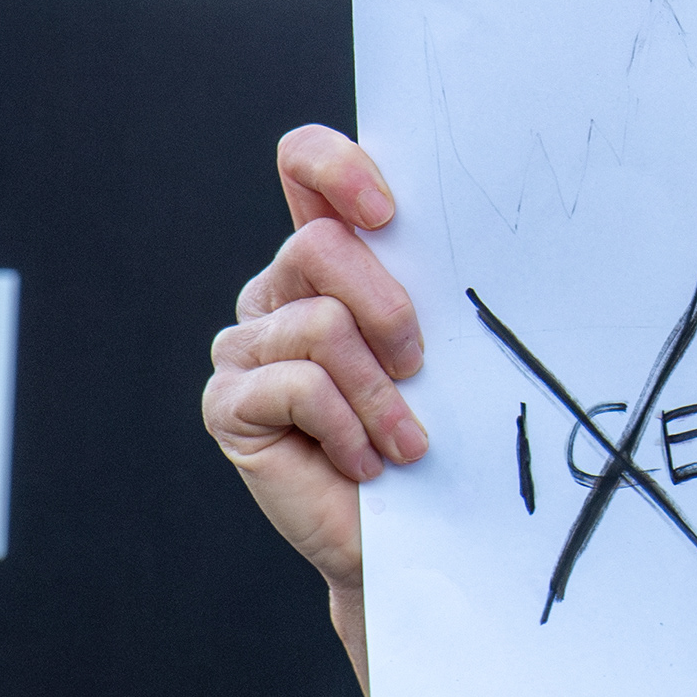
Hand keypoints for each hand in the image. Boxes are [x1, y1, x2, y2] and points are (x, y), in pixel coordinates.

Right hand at [203, 125, 426, 694]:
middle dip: (389, 307)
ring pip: (320, 324)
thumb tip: (466, 221)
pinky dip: (350, 425)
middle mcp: (277, 292)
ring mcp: (245, 347)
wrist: (415, 533)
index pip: (303, 163)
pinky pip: (298, 385)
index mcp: (327, 258)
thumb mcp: (441, 340)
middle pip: (319, 245)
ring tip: (405, 438)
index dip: (337, 166)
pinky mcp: (229, 404)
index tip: (391, 212)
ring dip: (380, 391)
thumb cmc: (438, 427)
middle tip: (420, 365)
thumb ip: (426, 278)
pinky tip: (369, 462)